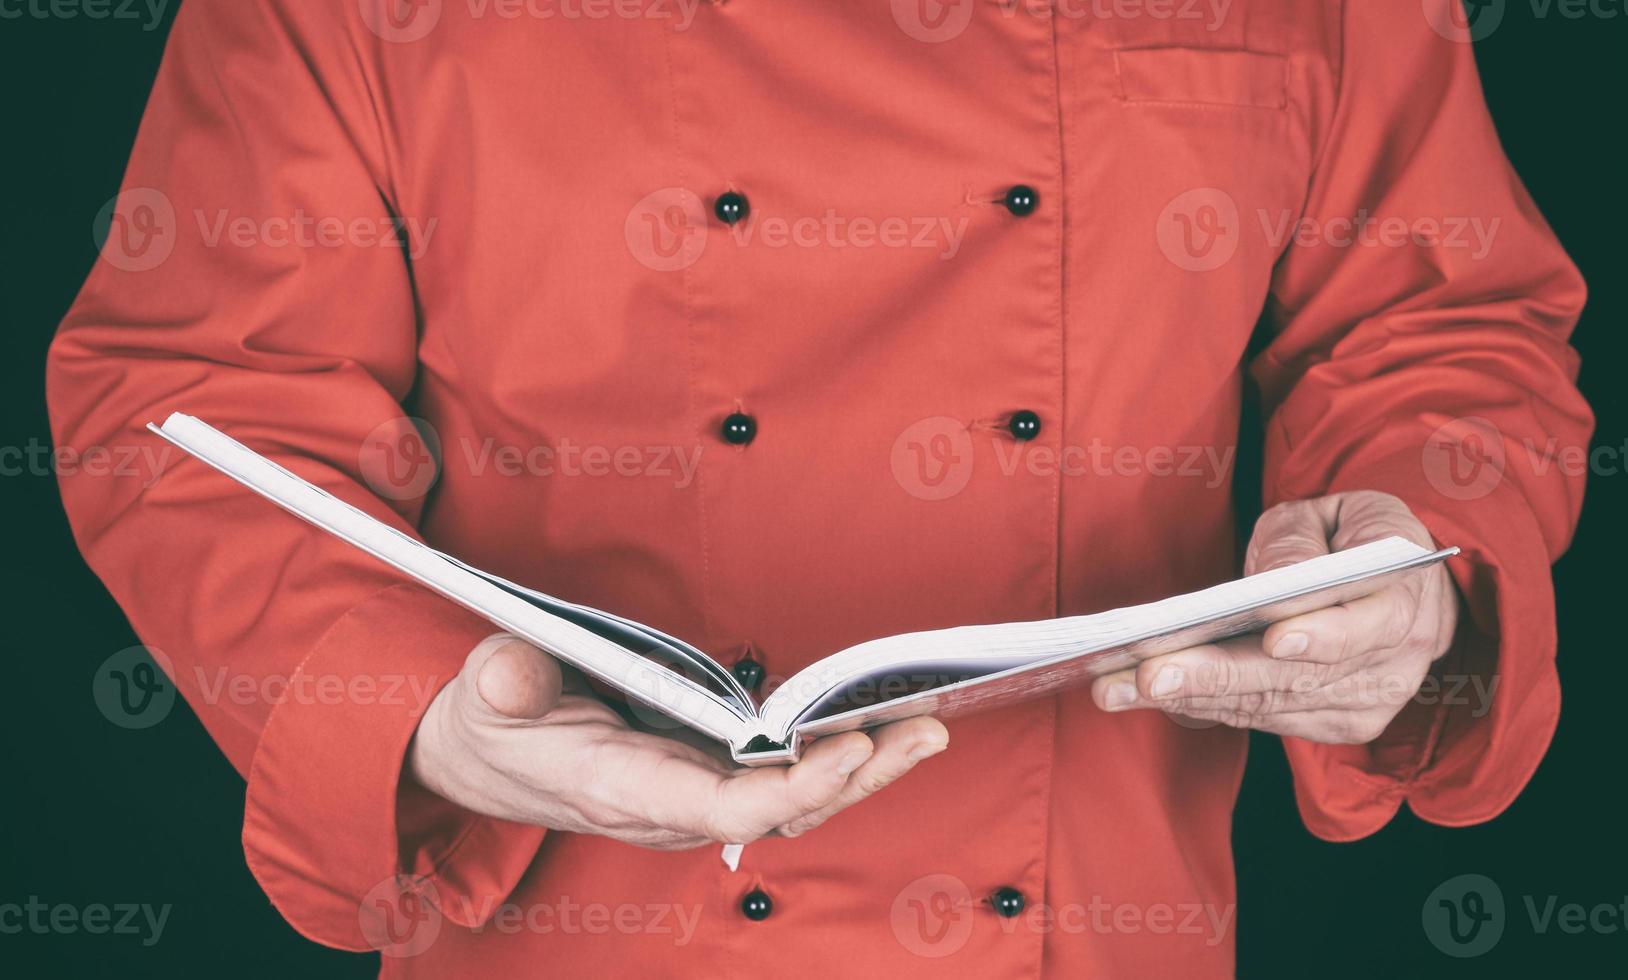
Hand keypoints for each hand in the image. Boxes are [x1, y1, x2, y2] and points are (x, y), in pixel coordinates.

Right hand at [408, 635, 948, 847]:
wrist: (484, 757)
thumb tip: (511, 676)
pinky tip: (879, 726)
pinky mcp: (704, 777)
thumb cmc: (491, 725)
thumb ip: (502, 685)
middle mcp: (671, 807)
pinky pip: (784, 782)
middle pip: (785, 810)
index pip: (722, 806)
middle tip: (927, 726)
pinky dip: (837, 759)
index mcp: (623, 788)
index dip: (792, 787)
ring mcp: (693, 797)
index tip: (850, 746)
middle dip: (861, 774)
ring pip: (797, 802)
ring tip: (928, 724)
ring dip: (866, 767)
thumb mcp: (484, 694)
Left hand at [1090, 490, 1459, 743]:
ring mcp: (1365, 704)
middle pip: (1296, 678)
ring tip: (1117, 688)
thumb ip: (1302, 540)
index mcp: (1404, 600)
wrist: (1402, 593)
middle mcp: (1392, 664)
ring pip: (1267, 705)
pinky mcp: (1335, 725)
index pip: (1366, 626)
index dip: (1322, 635)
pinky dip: (1201, 707)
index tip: (1273, 637)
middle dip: (1215, 676)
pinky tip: (1146, 696)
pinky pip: (1260, 719)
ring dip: (1189, 697)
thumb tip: (1274, 578)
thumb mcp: (1340, 512)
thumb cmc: (1356, 542)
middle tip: (1147, 675)